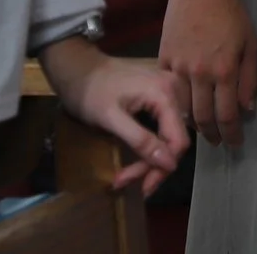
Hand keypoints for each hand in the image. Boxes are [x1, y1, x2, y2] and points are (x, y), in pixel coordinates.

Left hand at [37, 38, 191, 196]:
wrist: (78, 69)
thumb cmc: (90, 93)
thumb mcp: (111, 119)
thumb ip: (140, 139)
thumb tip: (169, 164)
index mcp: (164, 93)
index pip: (178, 141)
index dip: (162, 168)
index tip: (140, 188)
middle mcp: (174, 89)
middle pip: (175, 140)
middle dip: (152, 166)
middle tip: (125, 182)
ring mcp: (169, 91)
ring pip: (170, 136)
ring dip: (151, 159)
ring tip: (127, 176)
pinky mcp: (161, 95)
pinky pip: (164, 126)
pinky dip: (151, 145)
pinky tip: (136, 158)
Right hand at [158, 0, 256, 147]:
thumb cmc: (231, 14)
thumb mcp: (251, 44)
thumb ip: (250, 79)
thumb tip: (247, 109)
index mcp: (225, 71)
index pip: (228, 115)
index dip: (232, 134)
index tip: (235, 144)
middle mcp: (201, 75)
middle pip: (204, 118)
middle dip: (213, 135)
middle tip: (219, 142)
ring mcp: (179, 68)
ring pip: (183, 108)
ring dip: (194, 124)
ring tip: (203, 129)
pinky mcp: (164, 60)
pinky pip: (170, 90)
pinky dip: (178, 104)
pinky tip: (185, 108)